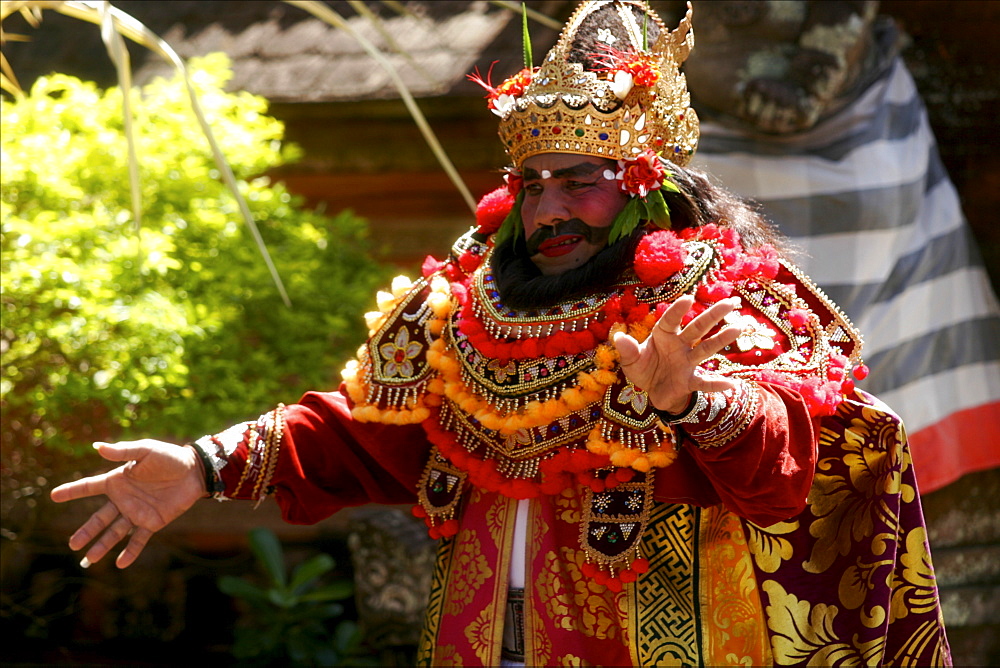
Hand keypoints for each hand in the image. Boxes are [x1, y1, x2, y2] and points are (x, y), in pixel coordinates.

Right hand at [50, 440, 206, 568]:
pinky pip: (139, 539)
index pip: (90, 487)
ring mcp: (137, 512)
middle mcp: (124, 499)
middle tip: (71, 544)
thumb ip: (122, 451)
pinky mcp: (153, 522)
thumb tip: (96, 446)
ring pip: (115, 532)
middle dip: (86, 531)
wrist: (195, 471)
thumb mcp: (146, 450)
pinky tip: (120, 564)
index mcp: (118, 480)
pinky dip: (130, 552)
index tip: (53, 496)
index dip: (72, 491)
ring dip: (102, 545)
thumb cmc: (170, 457)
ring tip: (89, 560)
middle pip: (99, 518)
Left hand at [614, 295, 742, 412]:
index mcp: (664, 335)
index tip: (688, 298)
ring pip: (706, 348)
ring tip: (737, 328)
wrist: (653, 392)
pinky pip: (704, 382)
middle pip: (697, 328)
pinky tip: (731, 384)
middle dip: (712, 315)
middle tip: (729, 302)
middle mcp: (680, 345)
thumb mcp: (631, 360)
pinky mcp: (690, 380)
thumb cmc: (644, 369)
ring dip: (721, 339)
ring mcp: (688, 362)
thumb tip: (618, 337)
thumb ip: (627, 349)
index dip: (678, 310)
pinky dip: (716, 384)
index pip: (671, 319)